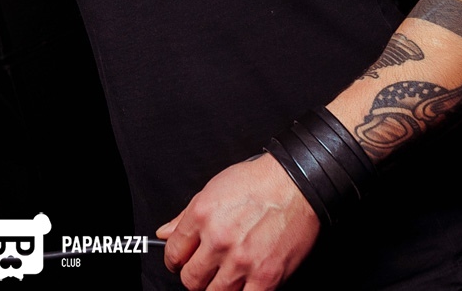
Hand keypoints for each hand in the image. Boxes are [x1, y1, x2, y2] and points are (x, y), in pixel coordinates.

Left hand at [156, 154, 319, 290]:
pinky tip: (242, 284)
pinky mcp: (266, 277)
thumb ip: (185, 216)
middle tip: (203, 271)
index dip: (175, 262)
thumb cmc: (258, 182)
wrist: (296, 184)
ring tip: (223, 277)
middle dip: (193, 277)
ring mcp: (242, 261)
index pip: (174, 254)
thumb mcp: (213, 189)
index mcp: (201, 216)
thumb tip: (165, 233)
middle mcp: (218, 240)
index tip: (180, 263)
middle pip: (190, 279)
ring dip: (215, 288)